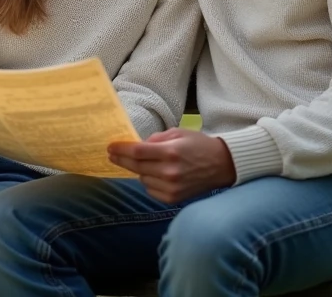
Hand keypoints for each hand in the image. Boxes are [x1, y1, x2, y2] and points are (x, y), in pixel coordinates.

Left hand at [108, 128, 235, 202]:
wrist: (222, 165)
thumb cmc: (199, 145)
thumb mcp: (178, 133)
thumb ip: (155, 139)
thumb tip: (136, 146)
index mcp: (170, 152)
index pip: (137, 152)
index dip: (121, 149)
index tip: (110, 147)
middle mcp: (169, 172)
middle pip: (136, 166)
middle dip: (121, 159)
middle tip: (112, 154)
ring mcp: (171, 187)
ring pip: (142, 178)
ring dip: (140, 170)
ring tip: (149, 163)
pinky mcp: (173, 198)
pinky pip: (150, 189)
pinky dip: (149, 181)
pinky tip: (157, 174)